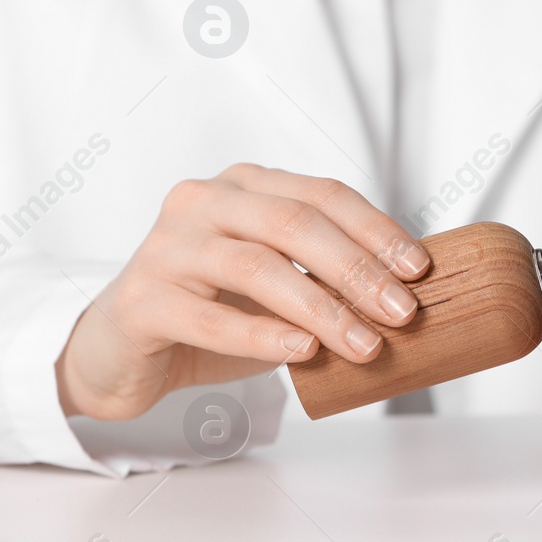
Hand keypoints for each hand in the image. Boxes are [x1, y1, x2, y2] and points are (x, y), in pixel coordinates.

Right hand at [57, 164, 428, 420]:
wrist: (122, 354)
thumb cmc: (212, 314)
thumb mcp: (278, 289)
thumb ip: (326, 280)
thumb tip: (408, 296)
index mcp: (244, 187)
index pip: (321, 194)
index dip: (375, 229)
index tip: (419, 269)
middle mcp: (202, 203)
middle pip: (292, 223)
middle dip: (357, 269)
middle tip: (404, 312)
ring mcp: (166, 247)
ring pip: (255, 266)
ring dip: (321, 308)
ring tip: (366, 344)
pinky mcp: (142, 299)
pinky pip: (208, 316)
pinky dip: (262, 335)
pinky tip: (303, 353)